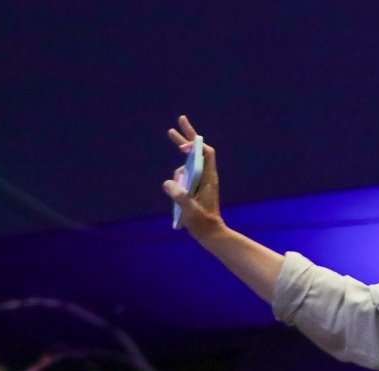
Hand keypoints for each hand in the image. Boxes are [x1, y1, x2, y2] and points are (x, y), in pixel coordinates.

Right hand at [164, 115, 223, 242]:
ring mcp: (200, 183)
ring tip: (174, 184)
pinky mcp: (195, 190)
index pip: (206, 153)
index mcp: (208, 178)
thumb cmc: (203, 223)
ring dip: (178, 167)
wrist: (210, 234)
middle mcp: (205, 177)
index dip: (195, 145)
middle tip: (173, 128)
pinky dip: (178, 178)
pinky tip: (173, 189)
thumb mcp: (189, 209)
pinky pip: (185, 177)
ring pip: (188, 166)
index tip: (182, 145)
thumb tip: (168, 183)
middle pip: (196, 153)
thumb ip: (179, 195)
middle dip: (185, 140)